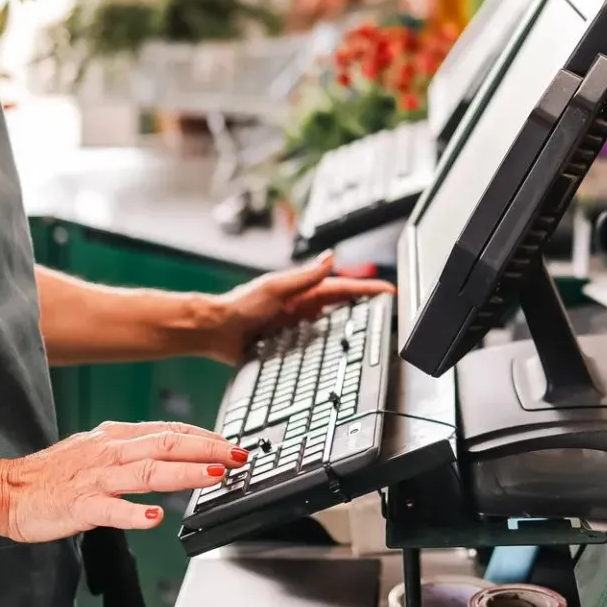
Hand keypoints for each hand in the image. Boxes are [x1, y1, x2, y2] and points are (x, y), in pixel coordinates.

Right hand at [0, 421, 245, 542]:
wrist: (9, 490)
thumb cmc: (54, 473)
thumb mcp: (98, 447)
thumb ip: (133, 447)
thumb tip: (173, 445)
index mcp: (115, 436)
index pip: (168, 430)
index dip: (203, 434)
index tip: (231, 442)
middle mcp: (109, 451)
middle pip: (165, 444)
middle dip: (206, 448)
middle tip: (237, 455)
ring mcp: (95, 478)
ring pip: (146, 472)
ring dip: (182, 473)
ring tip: (211, 475)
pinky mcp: (80, 506)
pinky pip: (111, 510)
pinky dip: (134, 513)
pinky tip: (155, 517)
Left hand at [205, 252, 393, 363]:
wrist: (217, 330)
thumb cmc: (240, 305)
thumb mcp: (276, 287)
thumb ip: (304, 275)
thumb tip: (330, 258)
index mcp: (303, 290)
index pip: (343, 288)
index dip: (367, 289)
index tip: (388, 291)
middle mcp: (303, 305)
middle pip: (343, 302)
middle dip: (366, 302)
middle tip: (388, 305)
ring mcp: (297, 323)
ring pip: (333, 320)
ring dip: (353, 320)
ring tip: (374, 323)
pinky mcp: (288, 339)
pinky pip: (317, 340)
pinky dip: (332, 340)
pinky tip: (340, 347)